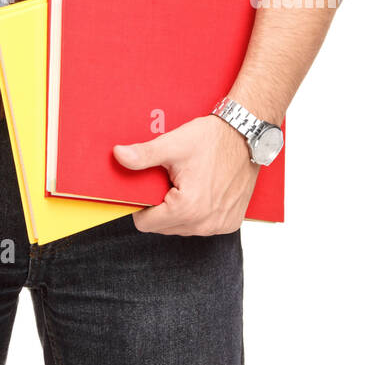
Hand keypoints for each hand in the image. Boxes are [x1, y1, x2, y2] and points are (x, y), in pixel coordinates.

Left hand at [113, 115, 259, 235]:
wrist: (247, 136)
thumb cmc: (212, 139)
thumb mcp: (173, 144)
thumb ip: (143, 155)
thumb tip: (118, 156)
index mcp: (187, 208)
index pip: (146, 224)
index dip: (140, 205)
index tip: (146, 187)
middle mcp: (204, 224)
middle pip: (163, 227)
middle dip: (159, 207)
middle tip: (167, 180)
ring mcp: (219, 226)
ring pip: (182, 228)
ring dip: (177, 211)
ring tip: (184, 183)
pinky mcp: (230, 223)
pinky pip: (202, 226)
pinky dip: (196, 212)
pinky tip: (200, 190)